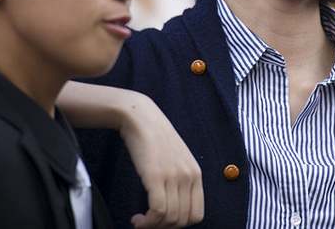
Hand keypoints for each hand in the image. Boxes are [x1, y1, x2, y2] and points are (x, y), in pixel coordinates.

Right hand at [58, 83, 203, 226]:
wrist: (140, 117)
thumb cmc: (154, 138)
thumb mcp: (175, 159)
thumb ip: (179, 180)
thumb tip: (173, 206)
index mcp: (196, 174)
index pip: (197, 214)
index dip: (179, 224)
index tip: (163, 221)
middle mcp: (188, 177)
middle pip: (183, 220)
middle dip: (164, 227)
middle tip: (148, 223)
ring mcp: (173, 176)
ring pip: (169, 219)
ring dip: (152, 226)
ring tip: (140, 220)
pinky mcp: (156, 176)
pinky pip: (157, 211)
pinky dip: (146, 221)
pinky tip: (137, 218)